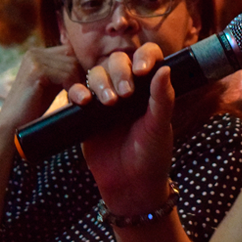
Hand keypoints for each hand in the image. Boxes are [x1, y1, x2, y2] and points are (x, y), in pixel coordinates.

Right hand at [0, 43, 82, 134]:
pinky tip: (74, 101)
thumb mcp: (54, 86)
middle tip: (84, 96)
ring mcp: (34, 59)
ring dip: (80, 85)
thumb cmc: (35, 110)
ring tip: (78, 101)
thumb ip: (67, 74)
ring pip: (73, 66)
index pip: (71, 52)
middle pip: (74, 57)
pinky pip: (67, 74)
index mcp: (39, 53)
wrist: (14, 128)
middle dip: (83, 76)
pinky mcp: (36, 70)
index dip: (82, 69)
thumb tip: (95, 69)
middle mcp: (35, 52)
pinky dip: (74, 88)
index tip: (87, 87)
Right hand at [73, 44, 176, 215]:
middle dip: (119, 72)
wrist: (129, 185)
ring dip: (101, 82)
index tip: (142, 71)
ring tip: (109, 103)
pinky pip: (76, 94)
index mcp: (149, 87)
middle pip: (117, 61)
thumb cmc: (152, 155)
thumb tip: (165, 68)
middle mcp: (126, 88)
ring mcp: (104, 100)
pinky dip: (77, 92)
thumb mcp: (159, 126)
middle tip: (126, 94)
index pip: (146, 56)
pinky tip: (85, 102)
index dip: (144, 56)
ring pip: (96, 73)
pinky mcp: (85, 114)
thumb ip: (162, 98)